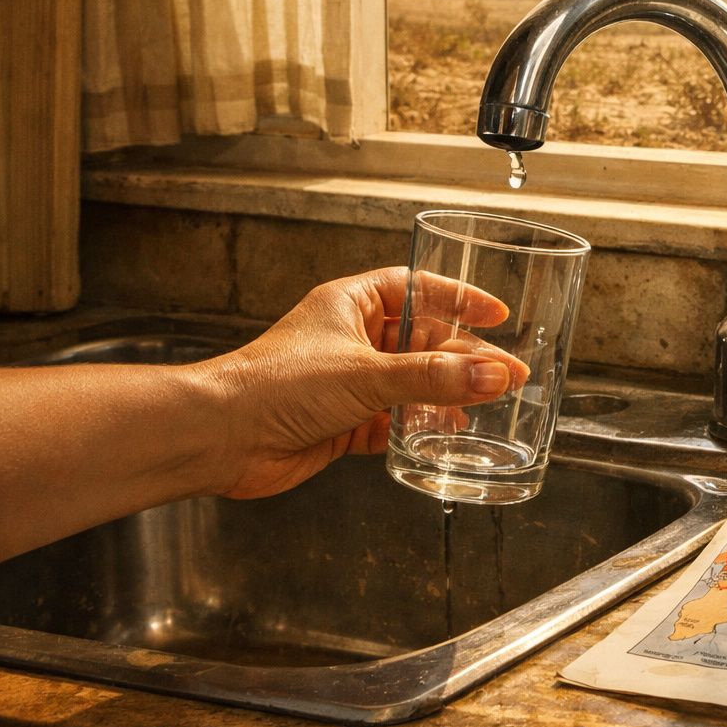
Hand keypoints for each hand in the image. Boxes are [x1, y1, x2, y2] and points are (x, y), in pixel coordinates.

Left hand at [198, 267, 527, 499]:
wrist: (219, 438)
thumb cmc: (273, 385)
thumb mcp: (367, 373)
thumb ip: (435, 378)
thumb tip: (494, 375)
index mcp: (351, 304)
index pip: (417, 288)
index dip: (459, 298)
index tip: (497, 314)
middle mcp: (351, 339)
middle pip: (423, 341)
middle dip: (465, 358)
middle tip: (507, 373)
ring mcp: (347, 382)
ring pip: (412, 383)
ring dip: (447, 395)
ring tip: (486, 406)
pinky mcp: (343, 422)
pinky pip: (394, 420)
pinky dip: (419, 427)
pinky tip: (444, 433)